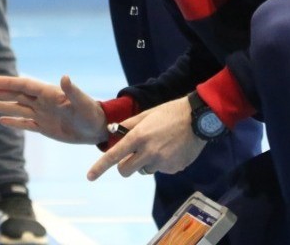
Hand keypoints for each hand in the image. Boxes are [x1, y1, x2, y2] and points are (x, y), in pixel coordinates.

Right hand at [0, 75, 108, 144]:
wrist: (98, 129)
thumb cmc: (92, 114)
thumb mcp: (83, 102)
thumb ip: (72, 91)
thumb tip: (64, 77)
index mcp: (50, 93)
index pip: (26, 86)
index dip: (11, 83)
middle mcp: (43, 103)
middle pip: (18, 96)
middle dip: (1, 93)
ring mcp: (43, 115)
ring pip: (19, 109)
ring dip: (4, 106)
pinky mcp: (44, 128)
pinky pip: (26, 124)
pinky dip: (14, 122)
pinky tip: (1, 120)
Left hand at [86, 97, 205, 180]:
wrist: (198, 118)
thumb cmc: (170, 113)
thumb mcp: (146, 114)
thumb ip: (128, 125)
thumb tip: (112, 133)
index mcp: (138, 137)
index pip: (113, 156)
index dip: (99, 167)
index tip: (90, 176)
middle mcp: (148, 152)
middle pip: (125, 170)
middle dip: (125, 166)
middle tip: (131, 156)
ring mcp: (162, 162)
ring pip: (144, 170)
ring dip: (145, 162)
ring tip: (159, 145)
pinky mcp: (174, 168)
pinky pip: (161, 170)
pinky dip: (162, 163)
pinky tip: (172, 148)